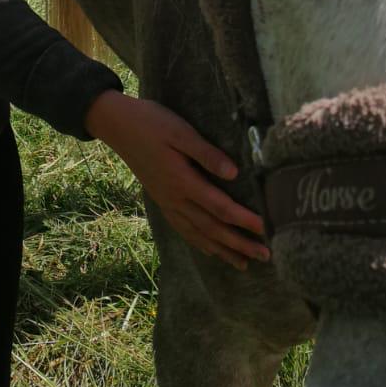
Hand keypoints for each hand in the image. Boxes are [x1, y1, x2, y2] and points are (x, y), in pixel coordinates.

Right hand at [84, 90, 270, 269]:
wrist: (118, 126)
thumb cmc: (151, 123)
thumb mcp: (180, 131)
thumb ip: (206, 153)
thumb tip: (234, 173)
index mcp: (183, 182)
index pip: (220, 208)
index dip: (244, 220)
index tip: (267, 229)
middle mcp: (176, 199)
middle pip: (213, 228)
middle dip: (240, 244)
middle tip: (265, 256)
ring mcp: (167, 202)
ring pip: (199, 234)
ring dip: (223, 250)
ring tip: (244, 263)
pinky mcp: (162, 200)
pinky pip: (184, 230)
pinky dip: (200, 243)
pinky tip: (211, 250)